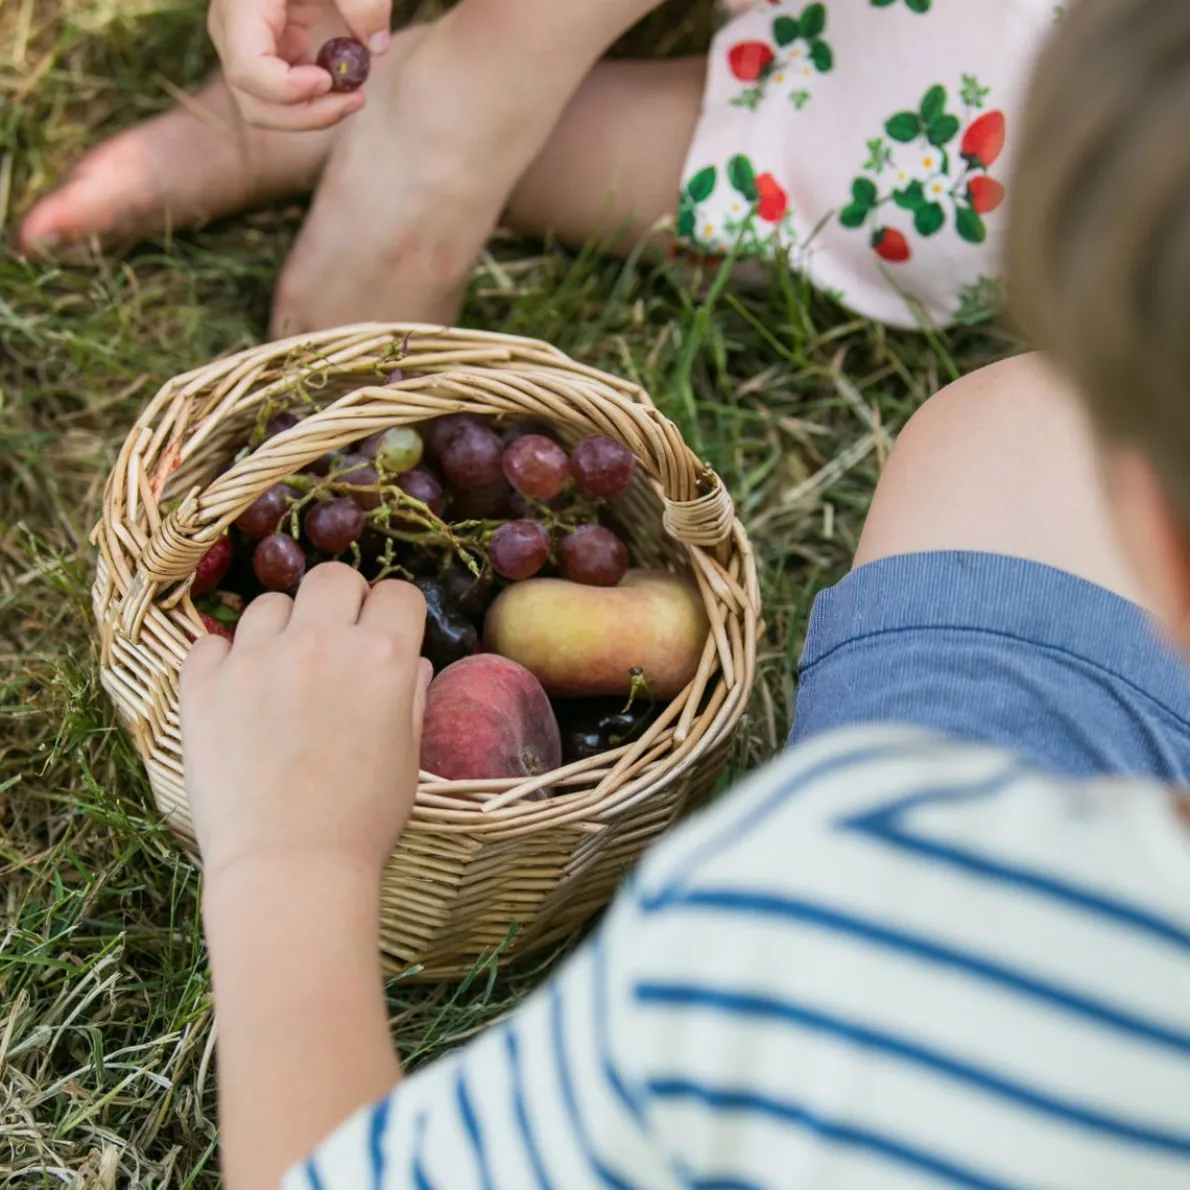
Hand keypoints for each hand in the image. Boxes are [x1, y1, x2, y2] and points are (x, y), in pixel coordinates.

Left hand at [181, 563, 429, 881]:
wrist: (290, 870)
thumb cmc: (363, 822)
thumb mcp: (408, 757)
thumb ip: (410, 696)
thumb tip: (410, 662)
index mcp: (383, 657)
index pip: (399, 593)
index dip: (396, 614)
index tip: (388, 635)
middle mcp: (321, 642)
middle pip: (334, 577)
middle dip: (342, 602)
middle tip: (337, 642)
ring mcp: (256, 659)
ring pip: (270, 603)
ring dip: (283, 627)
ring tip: (283, 670)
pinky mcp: (204, 686)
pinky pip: (210, 642)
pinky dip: (225, 658)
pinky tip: (238, 689)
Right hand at [207, 0, 391, 129]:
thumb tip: (376, 46)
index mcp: (240, 4)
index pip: (247, 69)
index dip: (285, 89)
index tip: (327, 80)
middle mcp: (233, 31)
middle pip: (255, 102)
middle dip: (307, 114)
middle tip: (356, 100)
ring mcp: (248, 45)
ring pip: (268, 107)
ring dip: (314, 112)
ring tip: (356, 95)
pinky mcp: (270, 50)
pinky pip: (287, 93)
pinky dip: (318, 98)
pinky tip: (347, 82)